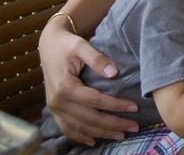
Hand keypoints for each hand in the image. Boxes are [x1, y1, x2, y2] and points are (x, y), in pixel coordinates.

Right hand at [39, 22, 138, 144]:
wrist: (48, 44)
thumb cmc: (67, 44)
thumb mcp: (82, 46)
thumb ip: (97, 59)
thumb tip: (114, 73)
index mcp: (65, 87)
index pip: (95, 101)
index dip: (116, 106)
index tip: (135, 107)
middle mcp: (58, 101)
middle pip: (89, 118)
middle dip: (113, 124)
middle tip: (134, 127)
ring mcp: (55, 108)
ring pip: (80, 127)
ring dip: (101, 133)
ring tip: (121, 135)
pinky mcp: (55, 109)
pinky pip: (67, 128)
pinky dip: (80, 136)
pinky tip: (94, 141)